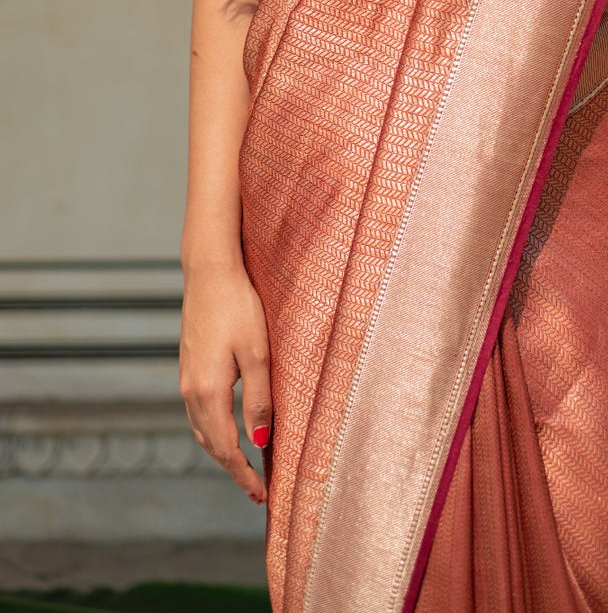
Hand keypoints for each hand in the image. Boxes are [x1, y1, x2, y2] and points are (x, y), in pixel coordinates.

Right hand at [179, 260, 272, 504]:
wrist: (209, 272)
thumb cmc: (239, 307)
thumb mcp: (258, 354)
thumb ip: (258, 400)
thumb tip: (260, 442)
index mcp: (209, 392)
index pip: (226, 448)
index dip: (243, 474)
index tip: (262, 495)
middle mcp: (191, 390)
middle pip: (210, 444)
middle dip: (233, 469)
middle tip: (256, 489)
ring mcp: (186, 378)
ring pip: (202, 429)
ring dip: (222, 451)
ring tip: (245, 465)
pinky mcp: (188, 365)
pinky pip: (199, 411)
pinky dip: (213, 430)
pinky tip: (228, 428)